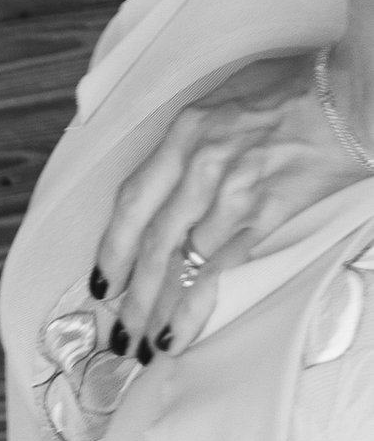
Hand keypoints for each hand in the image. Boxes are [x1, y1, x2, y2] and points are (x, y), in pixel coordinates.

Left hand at [89, 51, 373, 363]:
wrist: (339, 101)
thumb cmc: (281, 96)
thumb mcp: (216, 105)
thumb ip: (188, 145)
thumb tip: (164, 186)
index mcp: (183, 133)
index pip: (133, 199)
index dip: (111, 245)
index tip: (101, 280)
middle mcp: (199, 164)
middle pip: (151, 239)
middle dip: (130, 292)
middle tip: (116, 330)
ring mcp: (232, 193)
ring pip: (180, 261)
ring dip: (155, 308)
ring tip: (141, 344)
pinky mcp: (265, 217)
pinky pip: (220, 270)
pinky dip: (194, 306)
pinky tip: (178, 333)